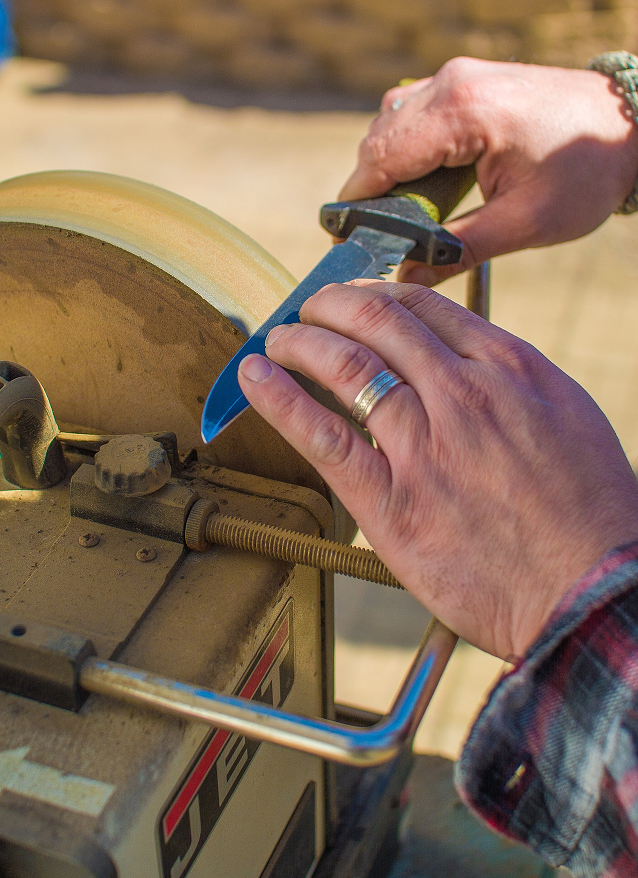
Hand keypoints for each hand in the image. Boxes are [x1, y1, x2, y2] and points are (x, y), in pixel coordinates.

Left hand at [238, 281, 637, 659]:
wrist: (593, 592)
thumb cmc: (590, 513)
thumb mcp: (566, 418)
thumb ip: (510, 383)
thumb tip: (462, 364)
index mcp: (508, 368)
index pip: (424, 306)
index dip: (376, 294)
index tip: (355, 300)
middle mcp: (462, 394)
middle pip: (376, 322)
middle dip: (329, 306)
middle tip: (307, 311)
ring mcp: (424, 446)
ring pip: (344, 366)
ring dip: (298, 342)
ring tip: (277, 340)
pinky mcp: (392, 503)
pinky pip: (323, 437)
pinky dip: (279, 399)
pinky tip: (255, 378)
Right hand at [340, 58, 637, 284]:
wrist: (631, 124)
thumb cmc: (584, 171)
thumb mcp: (524, 223)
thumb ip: (458, 250)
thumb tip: (407, 278)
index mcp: (462, 112)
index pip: (380, 157)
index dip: (356, 204)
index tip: (346, 242)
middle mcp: (451, 82)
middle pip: (379, 139)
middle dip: (370, 191)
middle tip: (376, 239)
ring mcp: (457, 76)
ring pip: (391, 124)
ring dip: (388, 169)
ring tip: (403, 216)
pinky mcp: (465, 81)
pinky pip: (413, 114)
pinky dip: (407, 149)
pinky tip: (424, 183)